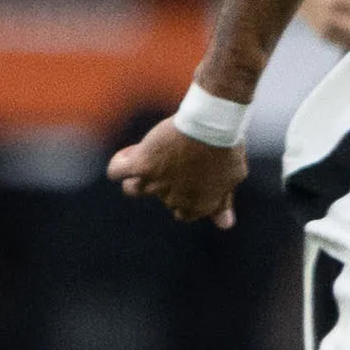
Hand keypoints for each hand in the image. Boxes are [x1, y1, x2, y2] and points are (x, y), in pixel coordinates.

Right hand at [108, 116, 245, 226]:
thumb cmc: (225, 148)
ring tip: (144, 161)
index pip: (183, 213)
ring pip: (132, 189)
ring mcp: (155, 183)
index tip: (188, 177)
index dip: (184, 196)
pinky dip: (117, 167)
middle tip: (176, 157)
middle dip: (165, 181)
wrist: (211, 125)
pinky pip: (117, 171)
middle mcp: (174, 199)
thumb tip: (225, 225)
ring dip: (137, 179)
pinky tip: (125, 159)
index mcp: (198, 206)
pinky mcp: (141, 164)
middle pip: (161, 197)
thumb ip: (223, 201)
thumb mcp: (232, 177)